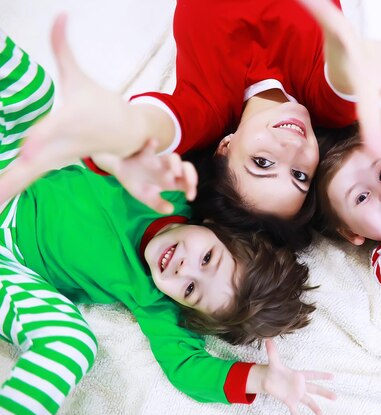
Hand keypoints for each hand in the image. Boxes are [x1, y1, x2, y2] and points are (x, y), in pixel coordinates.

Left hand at [0, 14, 152, 203]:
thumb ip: (63, 48)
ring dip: (3, 190)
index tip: (25, 152)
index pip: (51, 131)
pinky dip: (6, 189)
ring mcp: (54, 158)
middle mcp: (59, 145)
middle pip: (31, 165)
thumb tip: (59, 14)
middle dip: (9, 182)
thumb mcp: (80, 76)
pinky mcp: (49, 163)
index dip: (39, 141)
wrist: (127, 135)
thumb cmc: (100, 103)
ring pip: (24, 176)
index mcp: (68, 122)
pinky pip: (22, 177)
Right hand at [93, 139, 196, 212]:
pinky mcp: (143, 154)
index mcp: (169, 181)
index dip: (191, 188)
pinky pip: (148, 148)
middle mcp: (166, 170)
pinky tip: (154, 142)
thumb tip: (171, 210)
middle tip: (191, 184)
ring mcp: (156, 161)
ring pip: (172, 157)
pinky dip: (151, 145)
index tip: (190, 197)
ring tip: (175, 173)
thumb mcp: (146, 197)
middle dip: (191, 174)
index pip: (186, 183)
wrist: (118, 168)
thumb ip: (158, 205)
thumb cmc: (136, 181)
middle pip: (185, 167)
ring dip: (176, 164)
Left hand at [250, 339, 335, 414]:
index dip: (322, 375)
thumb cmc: (274, 370)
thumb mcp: (273, 362)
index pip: (312, 375)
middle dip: (325, 393)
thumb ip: (272, 352)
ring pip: (308, 401)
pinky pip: (295, 409)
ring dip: (315, 407)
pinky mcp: (290, 401)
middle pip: (315, 389)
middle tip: (336, 397)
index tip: (333, 376)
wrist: (268, 380)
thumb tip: (268, 338)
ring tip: (321, 414)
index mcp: (299, 375)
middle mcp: (300, 385)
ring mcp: (296, 394)